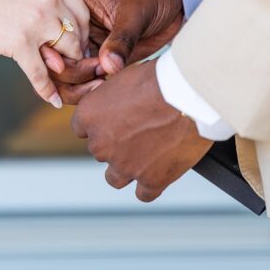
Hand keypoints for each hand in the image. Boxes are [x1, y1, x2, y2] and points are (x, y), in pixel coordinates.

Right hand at [0, 0, 89, 107]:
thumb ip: (39, 1)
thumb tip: (51, 25)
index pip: (82, 13)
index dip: (82, 32)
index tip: (78, 46)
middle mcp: (50, 2)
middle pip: (79, 35)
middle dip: (77, 54)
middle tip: (75, 68)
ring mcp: (36, 23)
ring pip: (67, 55)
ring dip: (66, 71)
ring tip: (66, 83)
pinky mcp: (19, 43)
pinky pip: (40, 74)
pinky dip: (48, 91)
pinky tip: (53, 101)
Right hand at [52, 0, 182, 101]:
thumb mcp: (135, 9)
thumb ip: (121, 38)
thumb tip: (108, 66)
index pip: (44, 26)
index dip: (49, 49)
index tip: (65, 64)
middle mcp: (67, 20)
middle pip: (48, 54)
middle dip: (67, 71)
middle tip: (97, 70)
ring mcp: (78, 40)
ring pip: (60, 73)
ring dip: (76, 85)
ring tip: (101, 81)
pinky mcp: (92, 56)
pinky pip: (78, 79)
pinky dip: (85, 89)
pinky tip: (103, 85)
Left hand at [72, 61, 211, 201]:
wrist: (188, 95)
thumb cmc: (159, 79)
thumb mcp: (124, 76)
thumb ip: (111, 96)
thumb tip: (115, 100)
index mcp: (89, 115)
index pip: (81, 128)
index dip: (99, 123)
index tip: (113, 119)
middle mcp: (101, 144)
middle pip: (100, 151)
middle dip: (115, 142)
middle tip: (139, 130)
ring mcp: (125, 165)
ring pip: (115, 177)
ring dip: (125, 167)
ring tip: (144, 154)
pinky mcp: (151, 180)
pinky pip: (143, 194)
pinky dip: (149, 185)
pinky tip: (158, 172)